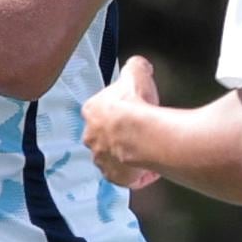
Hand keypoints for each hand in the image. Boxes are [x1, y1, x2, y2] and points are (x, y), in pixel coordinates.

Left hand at [80, 54, 164, 188]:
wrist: (144, 135)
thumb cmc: (137, 106)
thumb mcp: (136, 73)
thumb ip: (135, 66)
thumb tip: (140, 65)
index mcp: (92, 111)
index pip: (100, 109)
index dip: (117, 110)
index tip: (130, 110)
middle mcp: (91, 137)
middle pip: (103, 136)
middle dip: (118, 135)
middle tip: (138, 131)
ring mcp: (102, 159)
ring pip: (112, 157)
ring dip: (126, 154)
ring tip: (145, 151)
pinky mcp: (115, 177)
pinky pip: (125, 176)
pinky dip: (136, 173)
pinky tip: (149, 168)